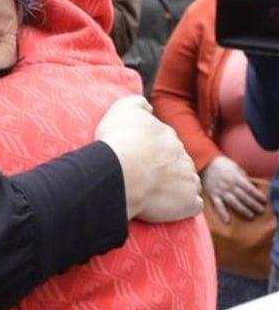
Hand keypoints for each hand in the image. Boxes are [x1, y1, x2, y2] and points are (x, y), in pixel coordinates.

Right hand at [96, 96, 202, 221]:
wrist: (121, 172)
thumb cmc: (118, 141)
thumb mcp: (123, 109)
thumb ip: (137, 104)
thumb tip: (148, 107)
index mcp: (168, 136)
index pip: (167, 142)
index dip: (153, 150)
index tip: (139, 157)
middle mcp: (183, 156)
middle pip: (179, 162)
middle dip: (167, 168)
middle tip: (144, 176)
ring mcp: (189, 180)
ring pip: (188, 182)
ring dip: (177, 187)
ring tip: (155, 193)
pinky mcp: (188, 203)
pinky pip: (192, 205)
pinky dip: (183, 206)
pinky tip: (167, 205)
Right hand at [200, 155, 266, 222]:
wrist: (205, 163)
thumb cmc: (223, 165)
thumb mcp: (236, 167)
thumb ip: (243, 177)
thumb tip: (251, 186)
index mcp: (235, 178)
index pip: (249, 188)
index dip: (257, 195)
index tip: (263, 200)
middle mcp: (228, 185)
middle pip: (243, 196)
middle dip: (253, 204)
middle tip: (260, 210)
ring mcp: (220, 190)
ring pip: (233, 202)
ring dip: (242, 209)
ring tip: (250, 215)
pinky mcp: (212, 194)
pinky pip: (218, 205)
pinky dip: (222, 213)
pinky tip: (227, 220)